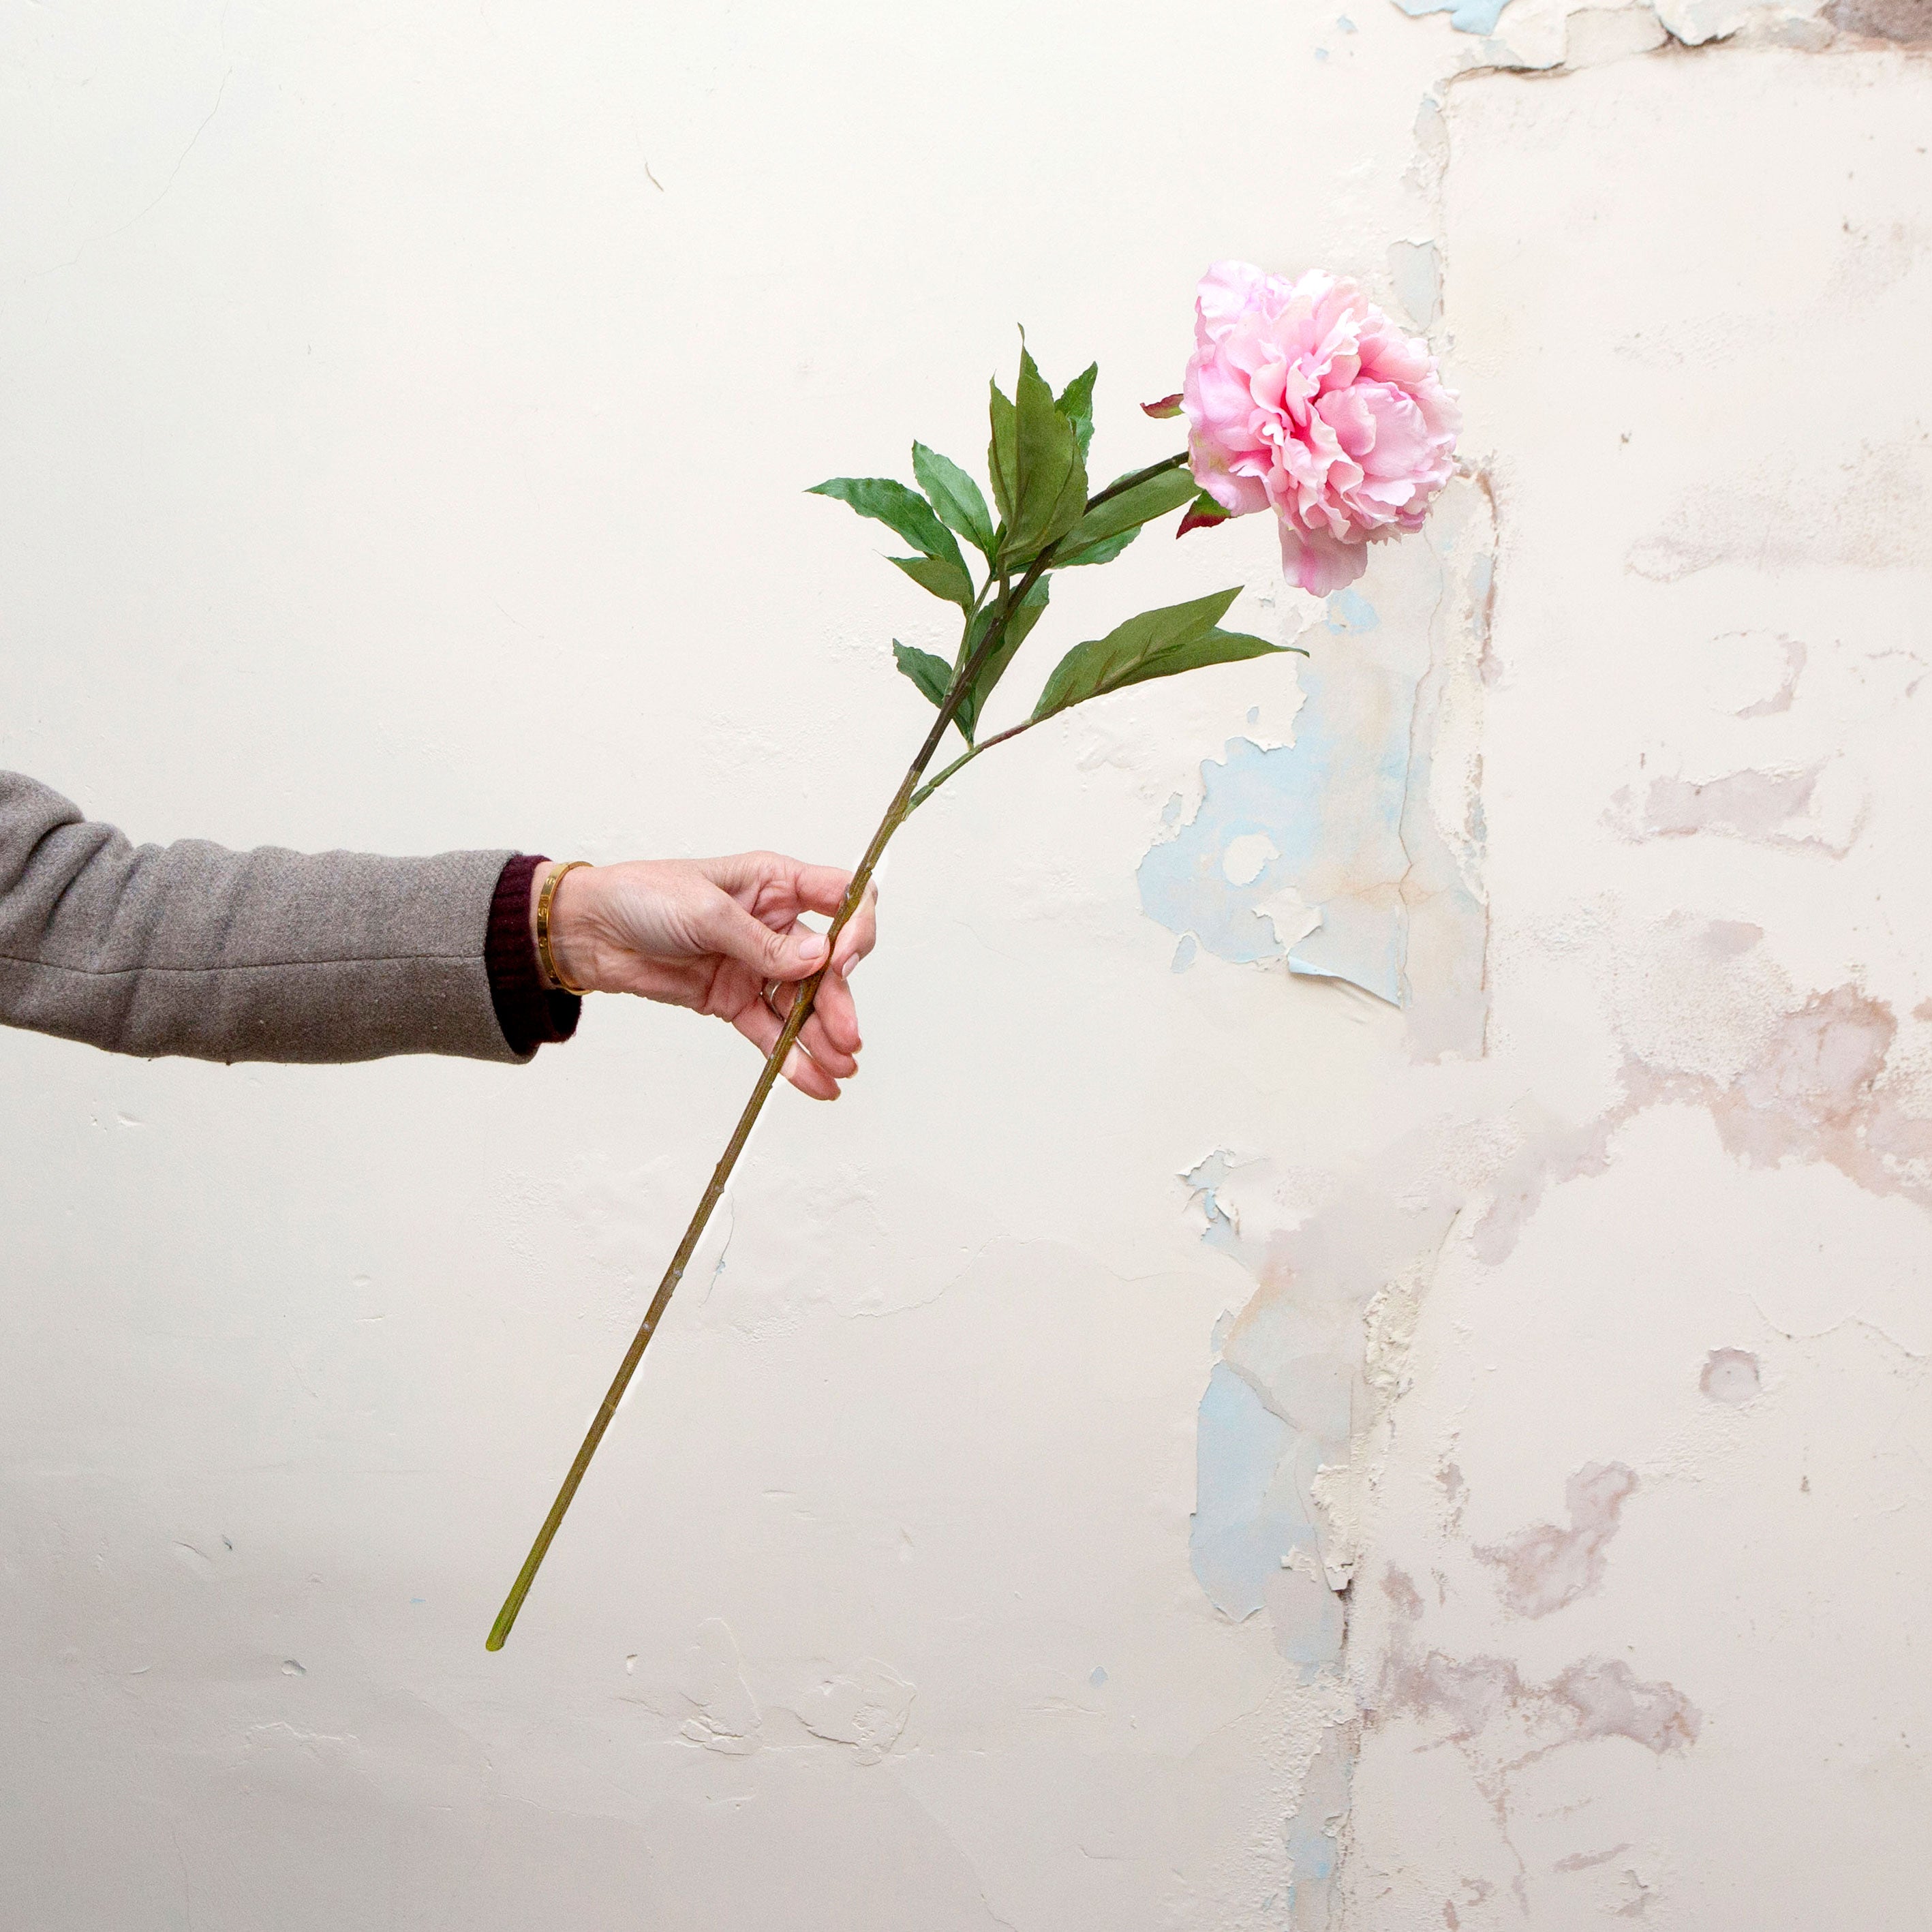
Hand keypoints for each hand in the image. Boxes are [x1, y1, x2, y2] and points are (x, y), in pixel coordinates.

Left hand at [532, 853, 877, 1099]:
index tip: (844, 959)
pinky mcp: (734, 999)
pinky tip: (814, 1080)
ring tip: (839, 1068)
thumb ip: (764, 942)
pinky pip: (771, 1031)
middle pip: (827, 964)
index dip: (855, 927)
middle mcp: (774, 923)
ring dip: (822, 1037)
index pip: (841, 898)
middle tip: (847, 1036)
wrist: (590, 933)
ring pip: (803, 1004)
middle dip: (839, 1002)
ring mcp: (756, 965)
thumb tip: (819, 959)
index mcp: (775, 883)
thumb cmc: (642, 897)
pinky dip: (791, 1057)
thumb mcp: (706, 911)